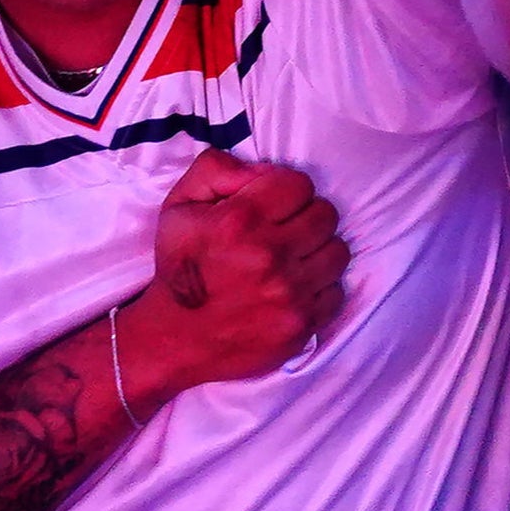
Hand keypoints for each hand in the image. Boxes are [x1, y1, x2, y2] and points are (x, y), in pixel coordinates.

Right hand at [119, 151, 349, 401]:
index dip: (286, 192)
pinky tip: (291, 291)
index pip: (300, 184)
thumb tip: (261, 170)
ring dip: (316, 254)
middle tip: (282, 235)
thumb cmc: (180, 268)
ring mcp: (288, 293)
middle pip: (326, 214)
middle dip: (305, 219)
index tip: (271, 209)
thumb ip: (217, 169)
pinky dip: (318, 290)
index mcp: (239, 221)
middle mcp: (268, 256)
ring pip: (337, 251)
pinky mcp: (300, 325)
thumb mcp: (179, 206)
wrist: (172, 341)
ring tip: (289, 262)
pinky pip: (336, 291)